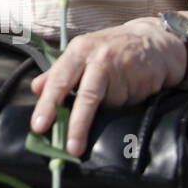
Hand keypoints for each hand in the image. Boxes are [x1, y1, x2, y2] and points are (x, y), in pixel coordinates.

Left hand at [28, 18, 185, 156]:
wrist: (153, 41)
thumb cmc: (109, 50)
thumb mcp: (80, 54)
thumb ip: (57, 73)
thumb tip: (34, 89)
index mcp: (78, 51)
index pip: (59, 80)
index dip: (48, 104)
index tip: (39, 126)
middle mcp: (98, 58)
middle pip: (86, 96)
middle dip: (77, 124)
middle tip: (70, 147)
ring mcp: (122, 68)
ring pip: (111, 102)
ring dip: (111, 105)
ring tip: (117, 90)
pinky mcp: (143, 79)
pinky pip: (129, 102)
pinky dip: (126, 101)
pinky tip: (130, 87)